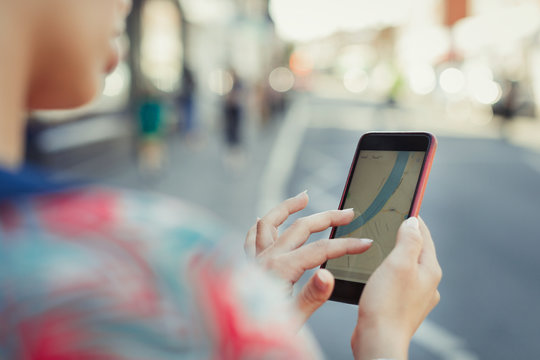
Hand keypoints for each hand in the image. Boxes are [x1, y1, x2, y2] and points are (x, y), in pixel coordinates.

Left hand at [245, 191, 371, 326]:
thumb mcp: (291, 320)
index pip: (320, 250)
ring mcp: (253, 259)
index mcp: (279, 269)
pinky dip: (261, 226)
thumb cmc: (260, 333)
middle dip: (327, 218)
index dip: (346, 245)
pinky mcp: (245, 266)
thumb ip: (311, 296)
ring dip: (288, 208)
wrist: (234, 341)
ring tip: (304, 197)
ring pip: (270, 223)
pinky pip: (251, 238)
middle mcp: (264, 258)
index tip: (365, 243)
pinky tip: (263, 220)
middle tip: (347, 213)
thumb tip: (328, 274)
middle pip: (300, 228)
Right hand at [351, 217, 441, 359]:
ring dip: (395, 254)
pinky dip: (389, 271)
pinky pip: (398, 281)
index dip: (414, 218)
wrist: (378, 340)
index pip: (424, 235)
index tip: (406, 204)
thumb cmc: (387, 303)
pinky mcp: (402, 306)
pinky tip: (377, 273)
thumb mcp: (398, 263)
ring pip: (407, 266)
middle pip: (417, 250)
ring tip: (381, 246)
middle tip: (389, 222)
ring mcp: (416, 296)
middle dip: (404, 236)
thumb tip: (414, 222)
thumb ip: (408, 240)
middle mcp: (427, 283)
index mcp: (430, 269)